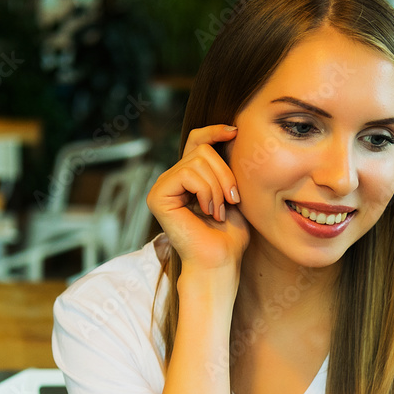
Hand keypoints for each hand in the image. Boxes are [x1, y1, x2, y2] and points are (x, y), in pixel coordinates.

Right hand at [146, 124, 249, 271]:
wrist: (220, 261)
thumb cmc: (230, 235)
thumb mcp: (234, 193)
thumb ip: (227, 167)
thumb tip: (231, 132)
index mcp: (189, 177)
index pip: (197, 141)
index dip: (214, 131)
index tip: (235, 132)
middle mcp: (172, 179)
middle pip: (202, 150)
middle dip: (225, 174)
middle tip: (232, 201)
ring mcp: (163, 187)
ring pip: (197, 161)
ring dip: (218, 187)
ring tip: (219, 211)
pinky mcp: (158, 196)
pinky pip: (187, 174)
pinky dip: (206, 191)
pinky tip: (207, 211)